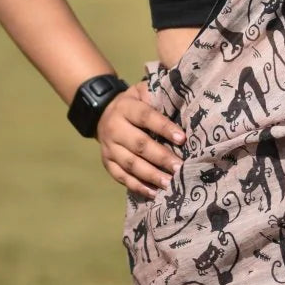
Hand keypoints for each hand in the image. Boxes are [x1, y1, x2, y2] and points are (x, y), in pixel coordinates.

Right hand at [95, 80, 185, 198]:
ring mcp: (109, 148)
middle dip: (161, 157)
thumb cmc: (133, 103)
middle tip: (180, 167)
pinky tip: (154, 193)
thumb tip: (181, 102)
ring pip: (130, 164)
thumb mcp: (141, 91)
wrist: (102, 113)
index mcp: (125, 108)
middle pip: (139, 145)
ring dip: (151, 175)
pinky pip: (121, 177)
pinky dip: (137, 186)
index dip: (164, 128)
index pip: (145, 117)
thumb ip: (156, 95)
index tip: (182, 138)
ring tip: (170, 183)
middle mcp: (114, 128)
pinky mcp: (107, 163)